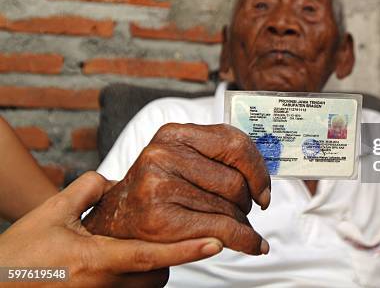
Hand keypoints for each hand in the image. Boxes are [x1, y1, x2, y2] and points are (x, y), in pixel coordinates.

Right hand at [0, 172, 222, 287]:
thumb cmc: (18, 253)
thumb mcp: (50, 213)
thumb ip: (85, 189)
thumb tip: (110, 180)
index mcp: (95, 259)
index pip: (151, 254)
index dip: (186, 248)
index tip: (218, 241)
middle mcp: (103, 286)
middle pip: (158, 274)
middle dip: (169, 256)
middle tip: (165, 235)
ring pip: (147, 287)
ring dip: (153, 269)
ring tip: (138, 249)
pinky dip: (136, 279)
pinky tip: (122, 264)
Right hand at [83, 123, 270, 254]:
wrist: (115, 221)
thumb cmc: (158, 190)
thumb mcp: (181, 159)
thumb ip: (216, 156)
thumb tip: (263, 179)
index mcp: (173, 134)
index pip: (234, 143)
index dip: (258, 170)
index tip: (264, 190)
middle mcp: (162, 155)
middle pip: (234, 181)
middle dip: (247, 201)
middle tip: (244, 210)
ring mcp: (158, 187)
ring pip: (229, 208)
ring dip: (242, 222)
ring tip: (235, 226)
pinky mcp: (159, 220)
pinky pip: (222, 231)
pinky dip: (245, 240)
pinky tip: (253, 245)